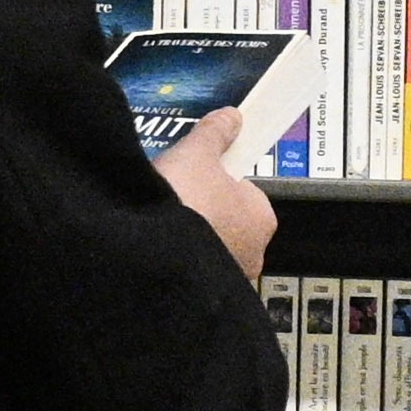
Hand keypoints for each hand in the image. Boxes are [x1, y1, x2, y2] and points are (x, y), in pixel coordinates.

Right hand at [157, 109, 276, 278]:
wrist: (149, 255)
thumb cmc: (184, 205)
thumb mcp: (196, 154)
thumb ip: (215, 134)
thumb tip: (230, 118)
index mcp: (262, 217)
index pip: (247, 192)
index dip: (221, 181)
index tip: (201, 175)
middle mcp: (252, 253)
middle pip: (229, 222)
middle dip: (205, 210)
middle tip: (176, 194)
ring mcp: (227, 277)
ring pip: (209, 248)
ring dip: (190, 237)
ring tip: (161, 220)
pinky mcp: (201, 292)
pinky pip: (191, 269)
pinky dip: (177, 257)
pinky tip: (157, 243)